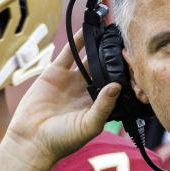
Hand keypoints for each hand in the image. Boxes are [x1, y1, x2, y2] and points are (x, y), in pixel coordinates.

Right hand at [4, 31, 122, 170]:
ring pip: (89, 58)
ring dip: (97, 45)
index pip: (118, 84)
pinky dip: (77, 41)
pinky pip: (69, 54)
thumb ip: (104, 106)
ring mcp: (72, 81)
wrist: (32, 141)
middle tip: (126, 40)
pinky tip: (87, 30)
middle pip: (106, 68)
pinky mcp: (55, 73)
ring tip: (109, 30)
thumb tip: (117, 85)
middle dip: (115, 56)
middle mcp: (88, 91)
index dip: (126, 73)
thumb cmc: (63, 140)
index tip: (137, 61)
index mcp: (100, 104)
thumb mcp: (89, 125)